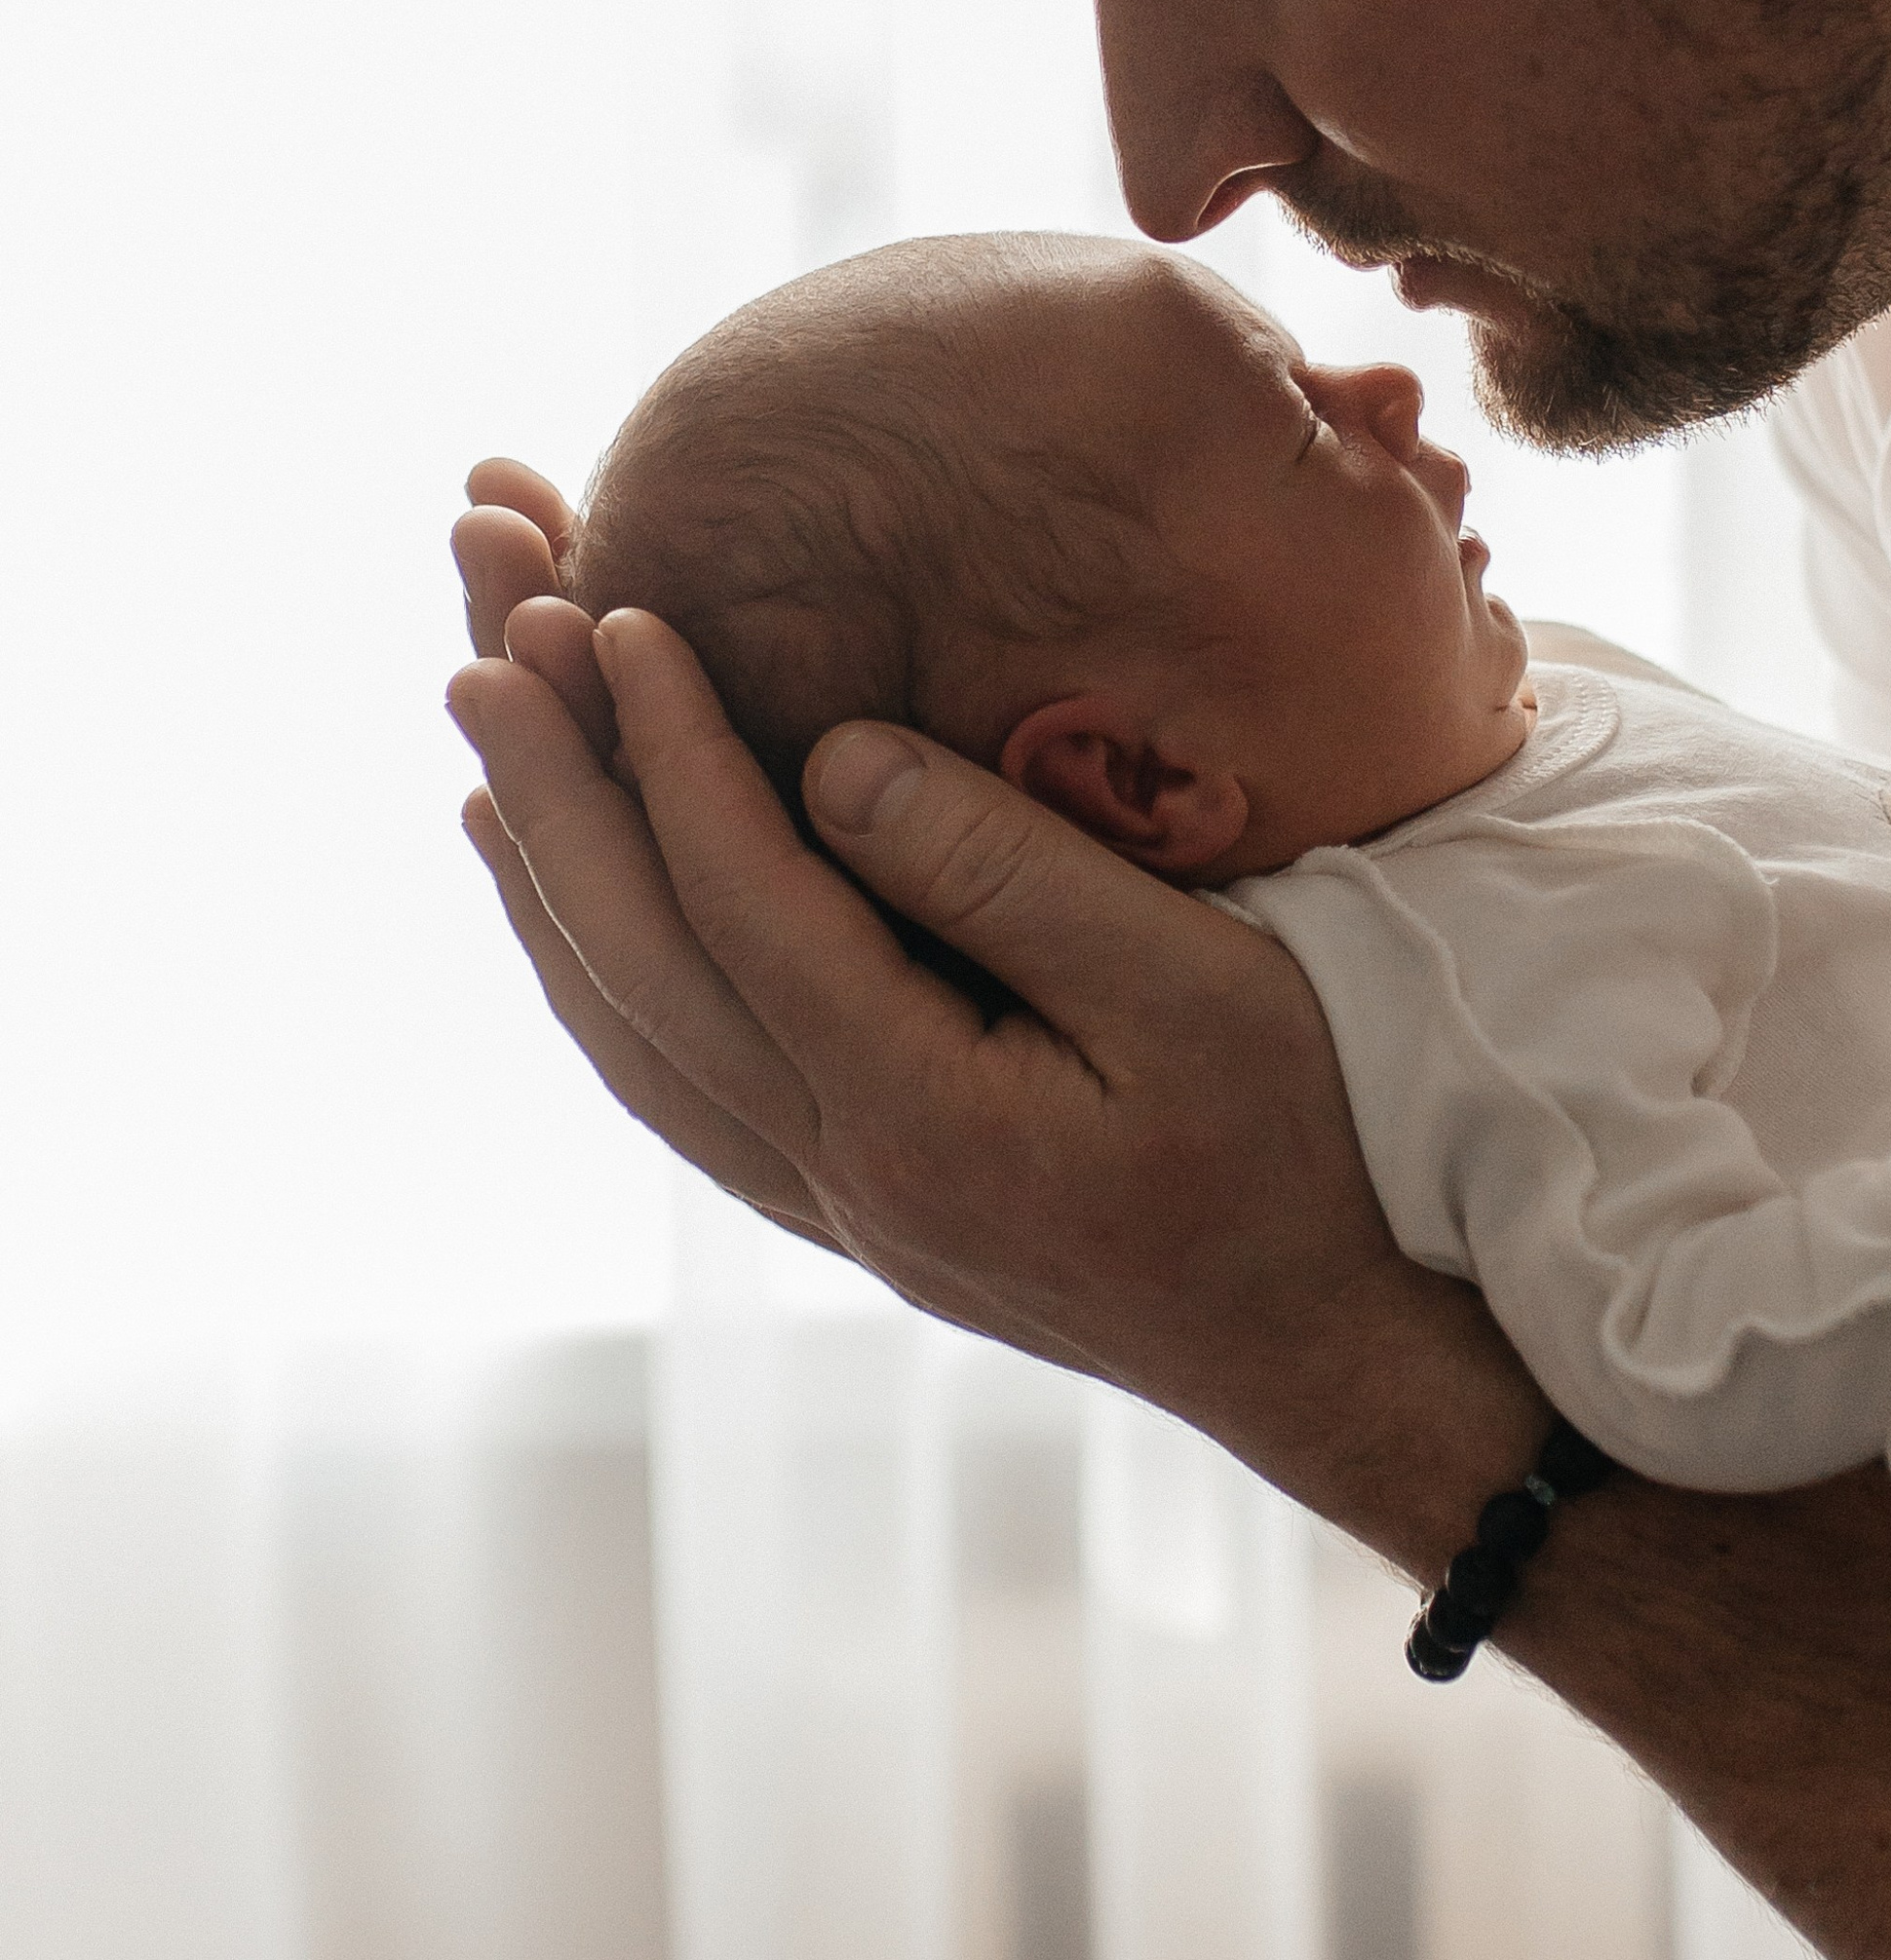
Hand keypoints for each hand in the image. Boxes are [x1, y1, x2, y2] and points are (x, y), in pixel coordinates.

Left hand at [448, 475, 1505, 1490]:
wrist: (1338, 1351)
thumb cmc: (1301, 1153)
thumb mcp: (1193, 988)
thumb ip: (1006, 872)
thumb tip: (833, 755)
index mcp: (917, 1115)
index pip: (738, 904)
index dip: (664, 749)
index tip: (606, 608)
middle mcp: (840, 1176)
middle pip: (639, 966)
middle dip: (554, 786)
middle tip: (484, 630)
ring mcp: (839, 1208)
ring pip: (634, 1038)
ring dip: (551, 885)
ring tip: (488, 747)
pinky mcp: (861, 1210)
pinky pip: (678, 1088)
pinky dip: (605, 983)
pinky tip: (583, 916)